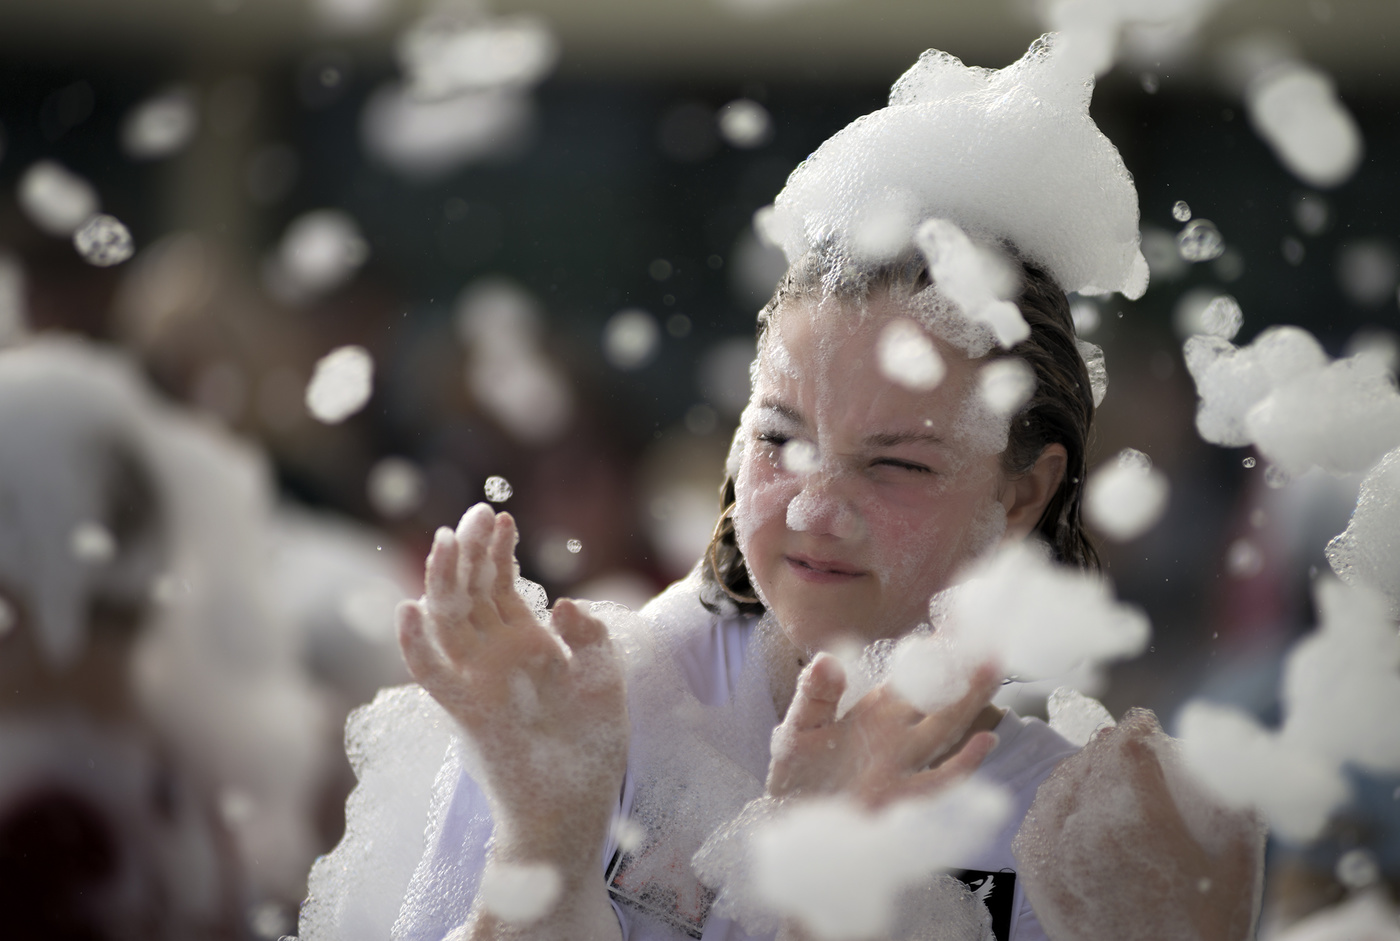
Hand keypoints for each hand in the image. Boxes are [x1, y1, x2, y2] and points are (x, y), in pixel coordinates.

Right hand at [397, 504, 628, 866]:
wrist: (577, 810)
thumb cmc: (592, 747)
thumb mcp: (604, 680)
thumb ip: (589, 637)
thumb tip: (564, 603)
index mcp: (524, 644)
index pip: (500, 584)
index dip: (496, 550)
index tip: (500, 515)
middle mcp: (495, 657)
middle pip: (470, 592)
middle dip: (471, 551)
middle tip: (476, 513)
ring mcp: (477, 682)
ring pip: (448, 622)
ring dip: (442, 581)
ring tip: (444, 540)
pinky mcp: (468, 713)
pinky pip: (432, 676)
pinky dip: (416, 646)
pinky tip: (409, 610)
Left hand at [766, 654, 1001, 808]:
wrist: (788, 819)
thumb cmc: (796, 772)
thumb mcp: (797, 728)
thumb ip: (814, 695)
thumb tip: (826, 658)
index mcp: (874, 711)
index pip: (911, 676)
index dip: (933, 653)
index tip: (955, 626)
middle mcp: (895, 735)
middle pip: (937, 698)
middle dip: (961, 671)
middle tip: (989, 641)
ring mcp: (900, 765)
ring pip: (943, 729)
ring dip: (967, 702)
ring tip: (990, 671)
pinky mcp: (897, 798)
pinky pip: (937, 781)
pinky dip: (963, 764)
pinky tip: (984, 742)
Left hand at [1013, 708, 1263, 940]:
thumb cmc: (1209, 923)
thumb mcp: (1238, 857)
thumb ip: (1232, 796)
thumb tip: (1224, 755)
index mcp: (1139, 813)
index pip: (1127, 742)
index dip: (1139, 727)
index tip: (1146, 727)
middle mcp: (1088, 824)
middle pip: (1091, 759)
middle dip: (1113, 749)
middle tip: (1127, 751)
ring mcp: (1055, 849)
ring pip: (1060, 783)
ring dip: (1081, 773)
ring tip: (1101, 778)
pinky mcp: (1036, 872)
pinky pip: (1038, 818)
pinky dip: (1055, 806)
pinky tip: (1074, 810)